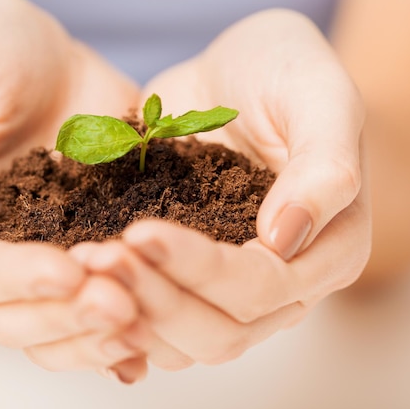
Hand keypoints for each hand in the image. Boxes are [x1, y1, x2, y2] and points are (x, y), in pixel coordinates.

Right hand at [0, 0, 144, 373]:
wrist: (45, 53)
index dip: (11, 278)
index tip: (66, 271)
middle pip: (10, 313)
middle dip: (64, 315)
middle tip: (120, 304)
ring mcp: (34, 256)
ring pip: (54, 322)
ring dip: (95, 331)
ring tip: (144, 319)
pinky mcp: (82, 248)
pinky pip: (94, 301)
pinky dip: (122, 323)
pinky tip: (152, 337)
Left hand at [74, 9, 370, 369]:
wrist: (239, 68)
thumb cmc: (287, 71)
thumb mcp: (319, 99)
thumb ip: (324, 167)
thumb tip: (286, 240)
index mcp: (329, 250)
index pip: (263, 287)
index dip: (202, 269)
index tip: (140, 231)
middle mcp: (283, 283)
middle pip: (221, 332)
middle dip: (155, 300)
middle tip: (96, 257)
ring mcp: (230, 284)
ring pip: (182, 340)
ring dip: (128, 311)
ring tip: (81, 263)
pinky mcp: (187, 272)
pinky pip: (153, 316)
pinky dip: (117, 305)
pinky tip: (80, 278)